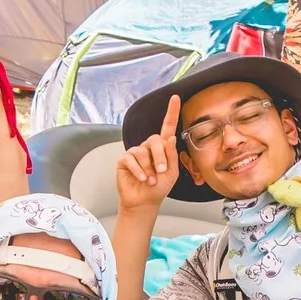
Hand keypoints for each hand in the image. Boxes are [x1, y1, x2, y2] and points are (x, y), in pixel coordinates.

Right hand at [114, 94, 180, 215]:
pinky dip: (138, 170)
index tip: (175, 98)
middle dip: (160, 156)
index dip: (171, 112)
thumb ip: (172, 155)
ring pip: (143, 152)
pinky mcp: (124, 160)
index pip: (167, 127)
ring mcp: (135, 152)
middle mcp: (148, 147)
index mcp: (162, 148)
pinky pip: (131, 159)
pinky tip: (141, 178)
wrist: (144, 201)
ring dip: (149, 168)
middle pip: (154, 140)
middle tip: (161, 171)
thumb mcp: (171, 173)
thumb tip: (170, 138)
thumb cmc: (159, 187)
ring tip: (150, 180)